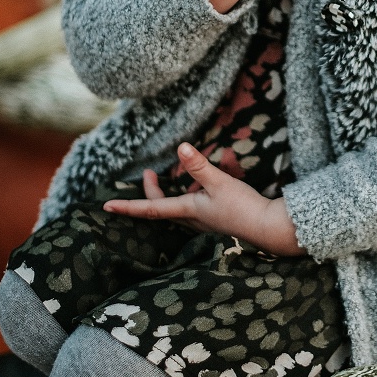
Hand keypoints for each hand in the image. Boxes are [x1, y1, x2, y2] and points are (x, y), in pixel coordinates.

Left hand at [103, 143, 303, 255]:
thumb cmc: (244, 208)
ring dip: (179, 190)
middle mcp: (194, 219)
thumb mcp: (221, 182)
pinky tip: (220, 172)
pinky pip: (202, 204)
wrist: (270, 228)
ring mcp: (207, 221)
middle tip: (149, 174)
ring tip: (189, 169)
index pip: (151, 208)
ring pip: (183, 207)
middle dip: (153, 191)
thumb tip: (181, 148)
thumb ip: (200, 166)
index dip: (128, 206)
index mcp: (189, 211)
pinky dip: (204, 188)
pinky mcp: (221, 219)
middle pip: (163, 207)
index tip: (106, 206)